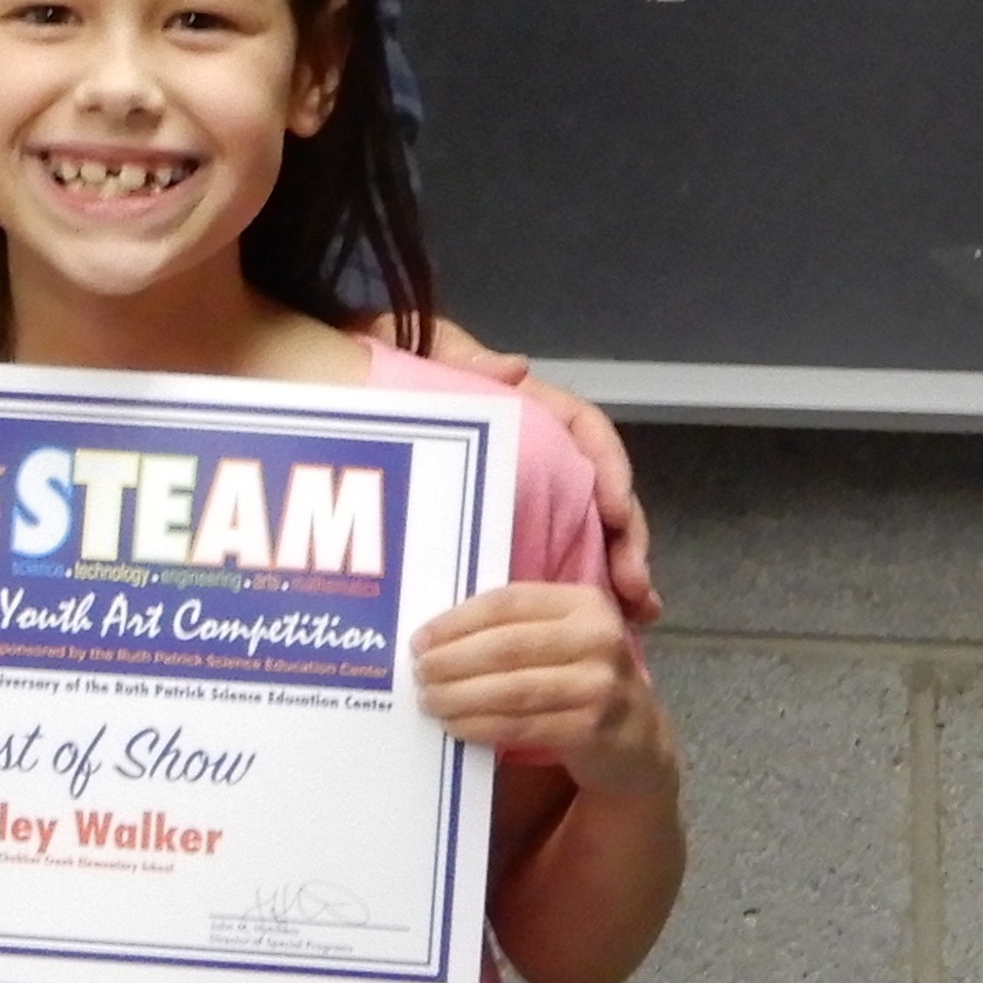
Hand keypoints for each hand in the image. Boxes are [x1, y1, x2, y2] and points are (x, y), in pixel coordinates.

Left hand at [412, 581, 675, 799]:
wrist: (636, 739)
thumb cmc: (581, 679)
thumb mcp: (563, 640)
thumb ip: (516, 627)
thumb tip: (434, 637)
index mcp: (585, 602)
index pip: (507, 603)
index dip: (456, 621)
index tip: (420, 640)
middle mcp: (599, 636)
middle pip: (506, 645)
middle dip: (452, 661)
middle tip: (418, 674)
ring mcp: (600, 684)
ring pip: (512, 688)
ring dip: (460, 696)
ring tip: (429, 700)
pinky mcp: (593, 728)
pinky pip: (523, 725)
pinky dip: (482, 725)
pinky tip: (457, 726)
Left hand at [421, 318, 658, 622]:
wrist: (346, 389)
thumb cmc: (393, 371)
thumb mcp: (427, 357)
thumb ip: (464, 358)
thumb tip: (515, 366)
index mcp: (529, 410)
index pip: (586, 431)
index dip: (610, 467)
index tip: (616, 509)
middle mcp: (539, 454)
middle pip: (598, 492)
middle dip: (625, 538)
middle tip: (634, 584)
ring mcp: (525, 496)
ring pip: (586, 531)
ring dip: (615, 570)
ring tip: (636, 611)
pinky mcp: (506, 533)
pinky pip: (547, 559)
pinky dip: (574, 592)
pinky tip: (606, 624)